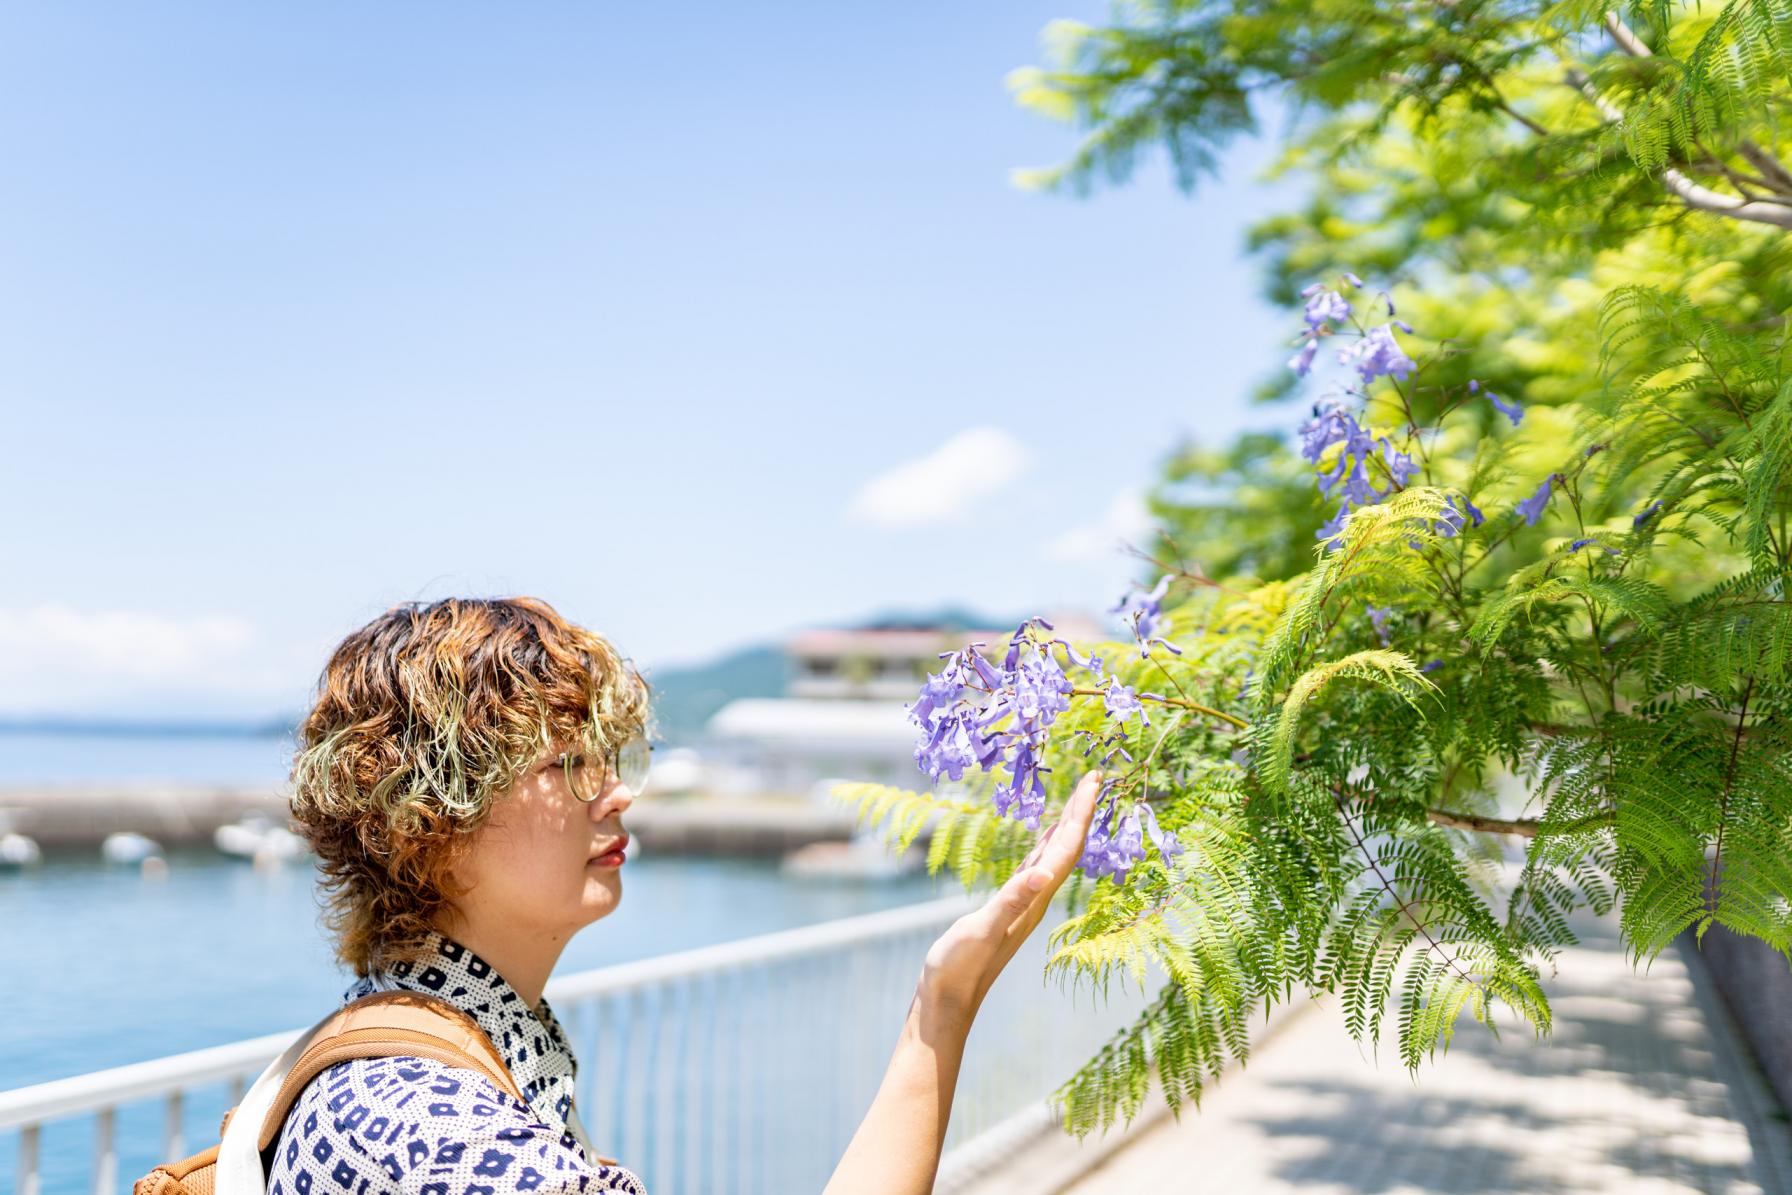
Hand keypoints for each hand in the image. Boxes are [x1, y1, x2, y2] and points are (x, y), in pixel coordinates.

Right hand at [916, 769, 1103, 1022]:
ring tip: (1077, 799)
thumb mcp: (982, 930)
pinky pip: (1036, 866)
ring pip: (1055, 855)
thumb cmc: (959, 967)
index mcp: (1034, 898)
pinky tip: (1045, 838)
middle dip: (1082, 811)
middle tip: (1095, 776)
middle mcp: (1036, 898)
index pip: (1067, 848)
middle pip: (1068, 847)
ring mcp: (1024, 903)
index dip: (1082, 812)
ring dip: (1068, 825)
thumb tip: (1040, 874)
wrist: (947, 1001)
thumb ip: (1010, 901)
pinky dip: (1045, 845)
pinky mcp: (1008, 907)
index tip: (1095, 780)